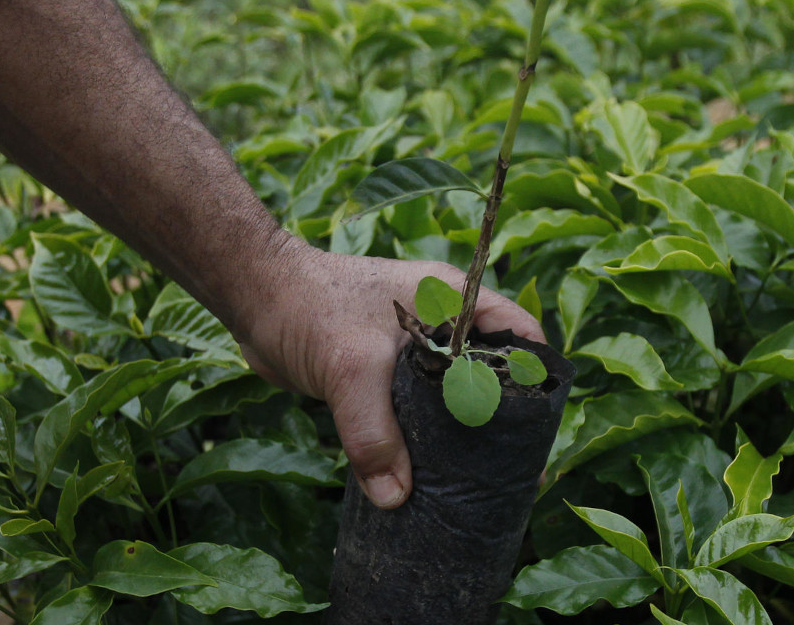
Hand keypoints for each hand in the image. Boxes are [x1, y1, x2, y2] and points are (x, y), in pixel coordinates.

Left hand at [238, 245, 544, 508]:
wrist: (254, 298)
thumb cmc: (309, 307)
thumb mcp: (350, 370)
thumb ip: (375, 433)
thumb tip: (395, 497)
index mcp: (453, 299)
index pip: (519, 334)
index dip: (536, 376)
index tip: (540, 428)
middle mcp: (442, 323)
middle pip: (491, 373)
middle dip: (501, 419)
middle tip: (514, 471)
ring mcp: (413, 349)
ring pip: (451, 396)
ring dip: (459, 435)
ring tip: (476, 484)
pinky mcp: (384, 375)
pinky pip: (417, 412)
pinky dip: (424, 439)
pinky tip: (428, 476)